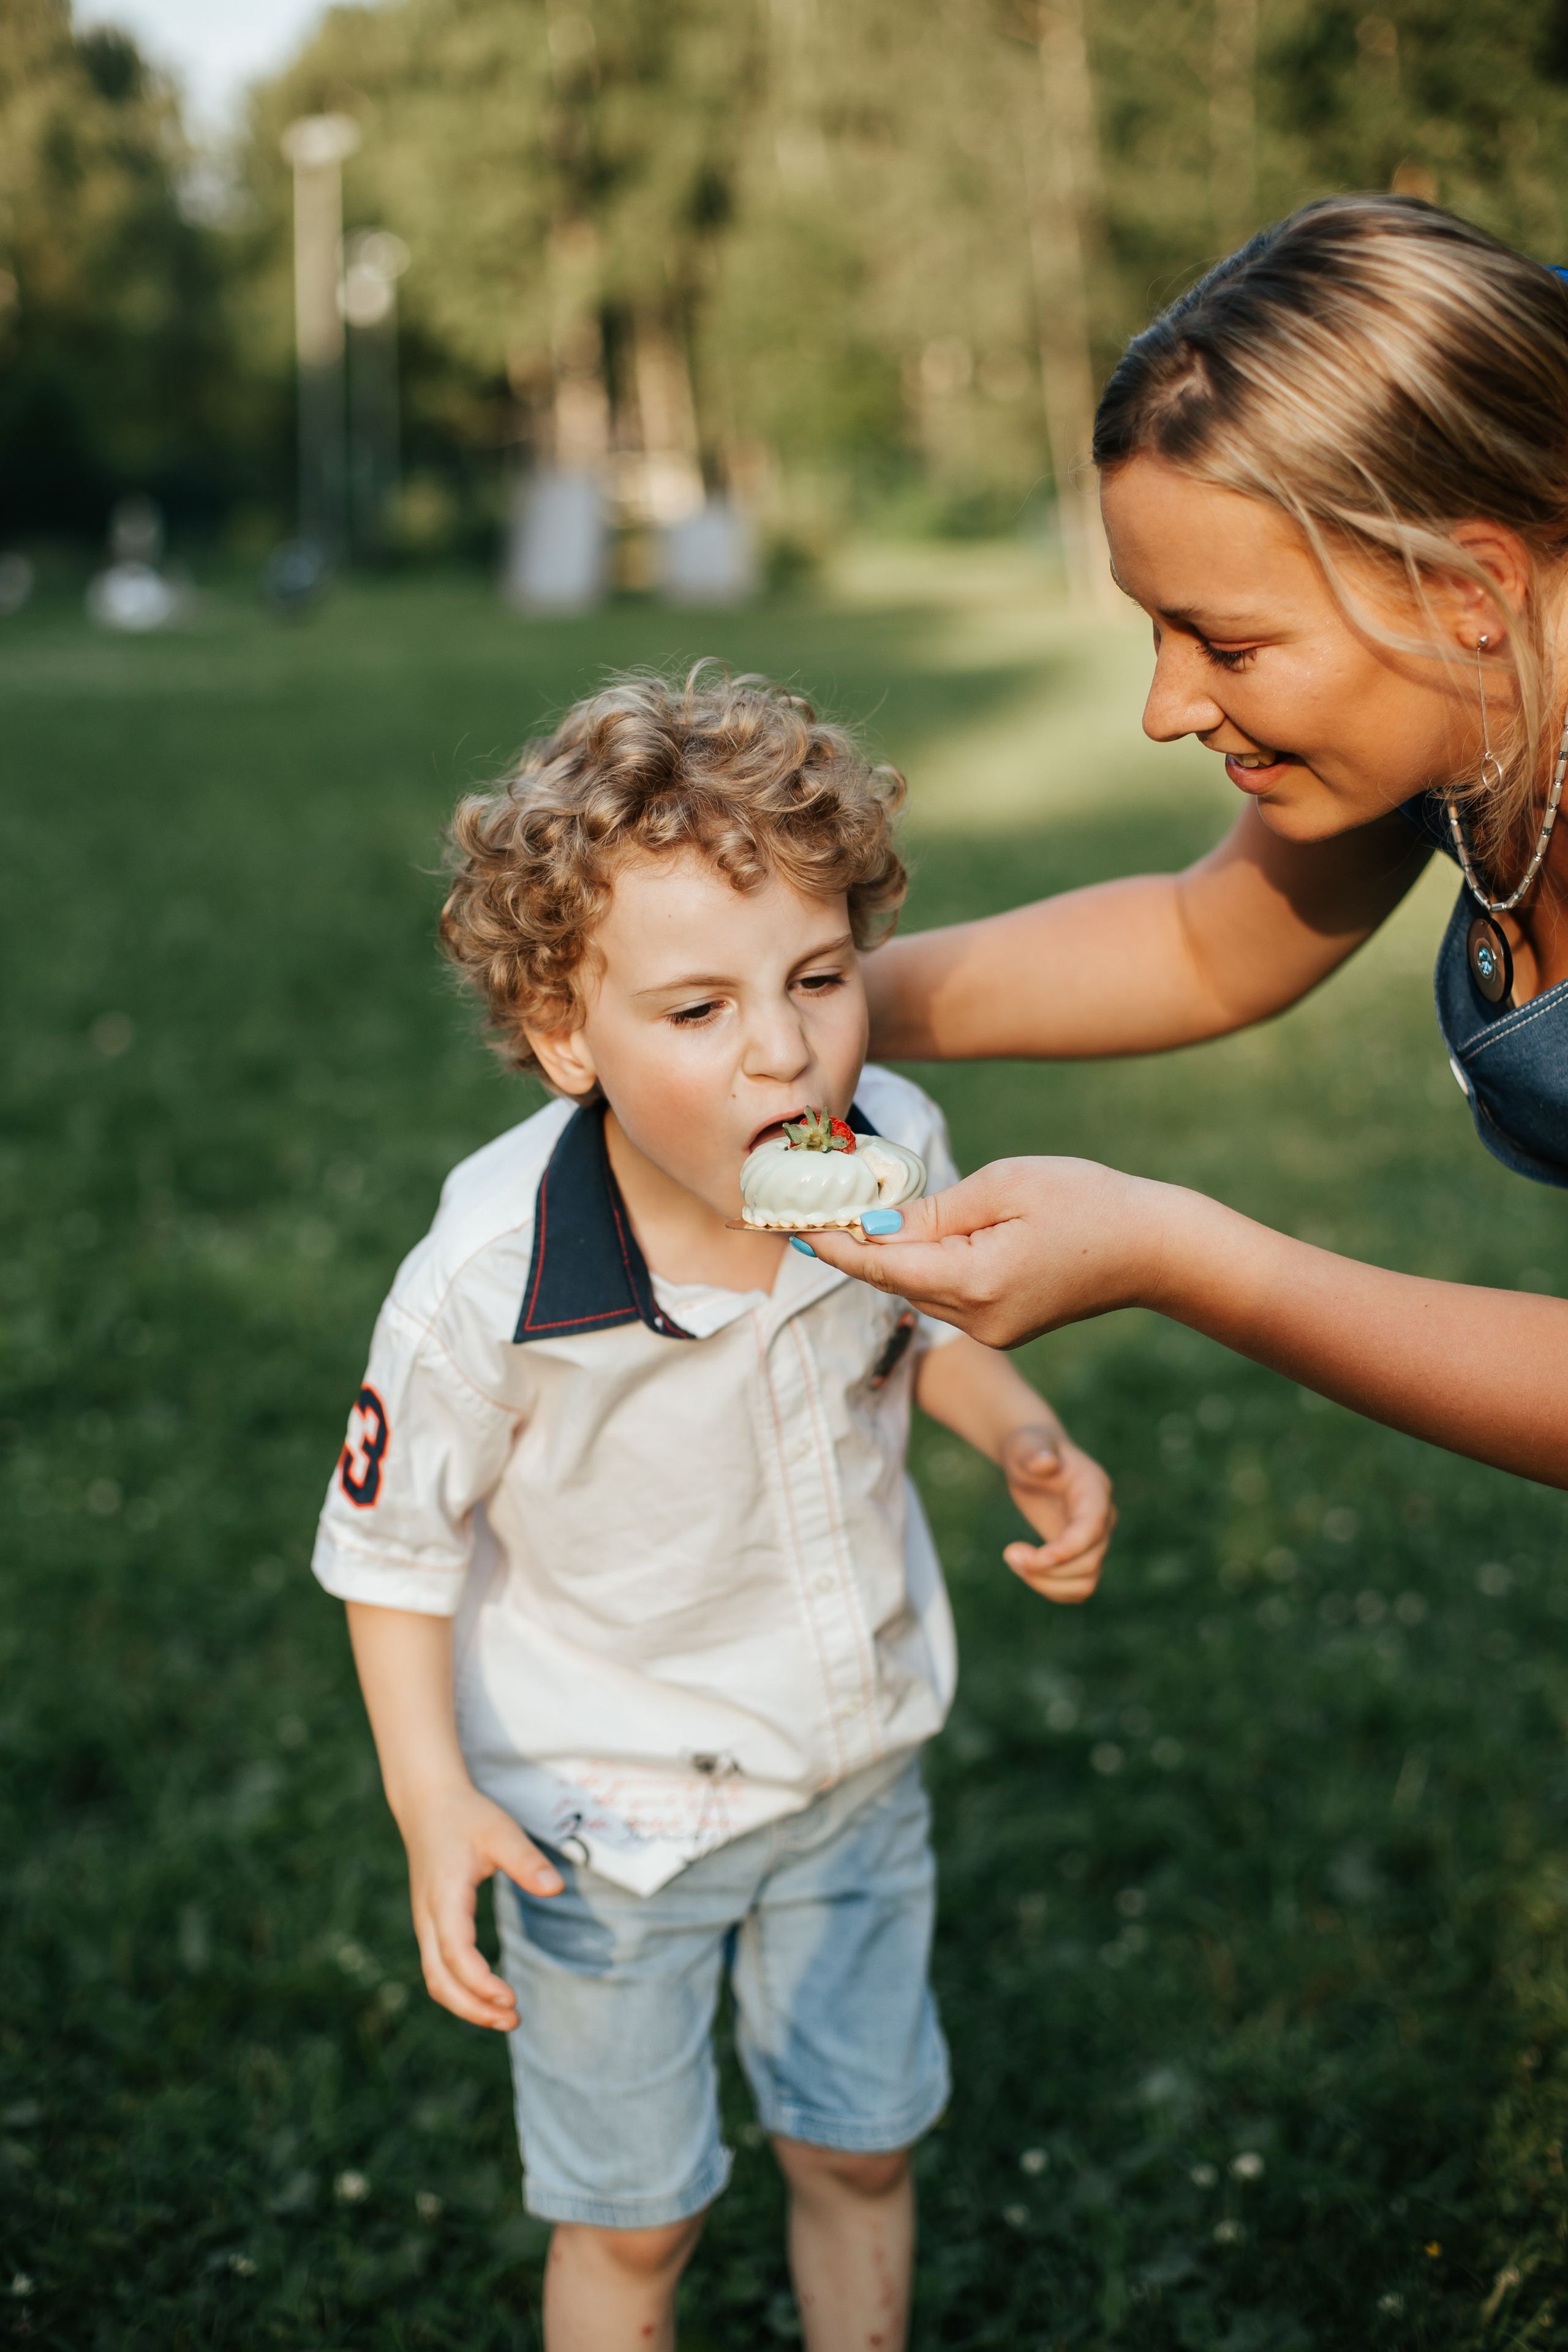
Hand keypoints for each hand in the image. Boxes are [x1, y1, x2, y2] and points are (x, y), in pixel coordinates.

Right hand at [397, 1779, 561, 2030]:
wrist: (427, 1803)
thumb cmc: (466, 1816)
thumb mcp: (500, 1831)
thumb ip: (526, 1860)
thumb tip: (556, 1888)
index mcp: (443, 1897)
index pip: (455, 1953)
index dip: (480, 1982)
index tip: (511, 1999)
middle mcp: (427, 1917)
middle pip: (438, 1979)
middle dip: (472, 2008)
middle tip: (513, 2020)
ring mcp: (424, 1922)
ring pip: (435, 1978)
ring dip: (466, 2003)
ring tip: (505, 2017)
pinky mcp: (429, 1923)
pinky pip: (438, 1967)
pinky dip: (460, 1989)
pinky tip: (488, 1994)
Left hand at [805, 1158, 1165, 1347]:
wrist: (1155, 1249)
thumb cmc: (1088, 1201)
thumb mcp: (1007, 1184)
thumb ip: (935, 1209)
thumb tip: (875, 1227)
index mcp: (977, 1282)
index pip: (883, 1266)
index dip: (834, 1245)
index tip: (790, 1225)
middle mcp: (978, 1320)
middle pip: (896, 1281)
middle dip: (859, 1246)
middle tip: (814, 1210)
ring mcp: (993, 1331)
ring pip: (919, 1289)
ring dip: (895, 1256)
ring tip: (863, 1215)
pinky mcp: (1005, 1328)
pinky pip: (948, 1295)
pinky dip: (928, 1266)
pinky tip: (926, 1235)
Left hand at [1000, 1424, 1114, 1600]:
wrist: (1034, 1457)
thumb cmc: (1030, 1447)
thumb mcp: (1026, 1443)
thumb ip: (1035, 1450)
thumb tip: (1045, 1463)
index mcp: (1094, 1490)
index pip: (1092, 1529)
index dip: (1067, 1550)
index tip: (1034, 1560)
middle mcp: (1102, 1518)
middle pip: (1089, 1562)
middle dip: (1047, 1569)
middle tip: (1008, 1554)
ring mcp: (1095, 1540)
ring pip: (1085, 1582)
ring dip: (1046, 1583)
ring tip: (1013, 1559)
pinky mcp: (1081, 1554)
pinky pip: (1076, 1588)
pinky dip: (1049, 1588)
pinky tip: (1024, 1568)